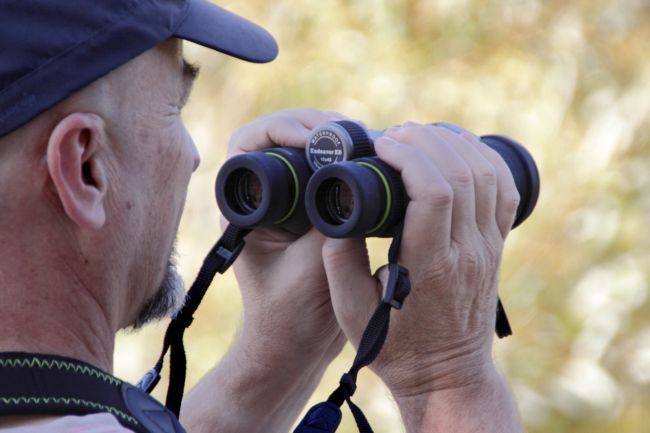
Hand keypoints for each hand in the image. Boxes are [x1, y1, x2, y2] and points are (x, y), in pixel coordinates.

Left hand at [224, 109, 348, 367]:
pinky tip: (372, 160)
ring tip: (365, 141)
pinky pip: (328, 169)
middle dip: (315, 126)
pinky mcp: (312, 210)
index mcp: (244, 208)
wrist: (297, 347)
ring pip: (307, 149)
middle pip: (281, 135)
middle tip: (348, 132)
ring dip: (334, 140)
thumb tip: (354, 180)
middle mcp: (263, 198)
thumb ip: (331, 226)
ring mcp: (288, 202)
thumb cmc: (291, 317)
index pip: (251, 143)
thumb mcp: (312, 269)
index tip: (317, 140)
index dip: (283, 130)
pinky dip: (348, 159)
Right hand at [322, 122, 519, 396]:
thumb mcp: (351, 313)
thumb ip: (339, 262)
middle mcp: (466, 252)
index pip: (434, 193)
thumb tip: (338, 213)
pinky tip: (456, 147)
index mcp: (429, 266)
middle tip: (394, 135)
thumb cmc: (395, 346)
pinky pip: (503, 189)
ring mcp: (488, 247)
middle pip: (461, 174)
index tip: (380, 146)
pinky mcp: (497, 245)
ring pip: (487, 175)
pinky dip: (483, 158)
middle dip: (425, 141)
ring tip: (418, 136)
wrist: (448, 374)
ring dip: (452, 144)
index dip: (408, 157)